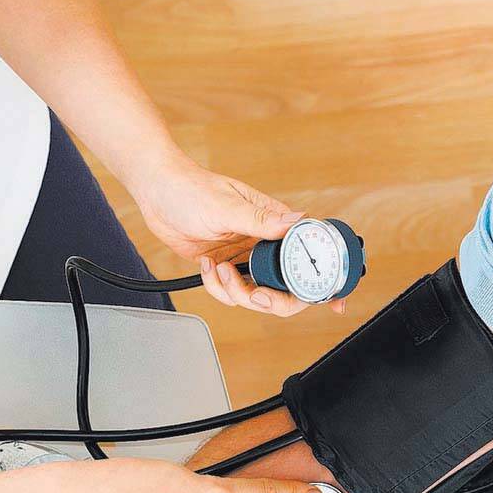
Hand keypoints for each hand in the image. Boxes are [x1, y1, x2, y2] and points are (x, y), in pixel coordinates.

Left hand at [131, 155, 341, 316]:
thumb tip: (297, 222)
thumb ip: (261, 219)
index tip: (335, 303)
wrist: (158, 193)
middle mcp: (263, 242)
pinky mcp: (224, 266)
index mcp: (274, 224)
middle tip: (253, 294)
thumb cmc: (192, 189)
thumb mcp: (226, 206)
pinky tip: (207, 266)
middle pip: (286, 287)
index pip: (309, 255)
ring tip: (218, 269)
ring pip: (255, 294)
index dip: (324, 283)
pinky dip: (216, 286)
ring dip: (234, 291)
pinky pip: (229, 291)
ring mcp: (244, 256)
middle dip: (270, 298)